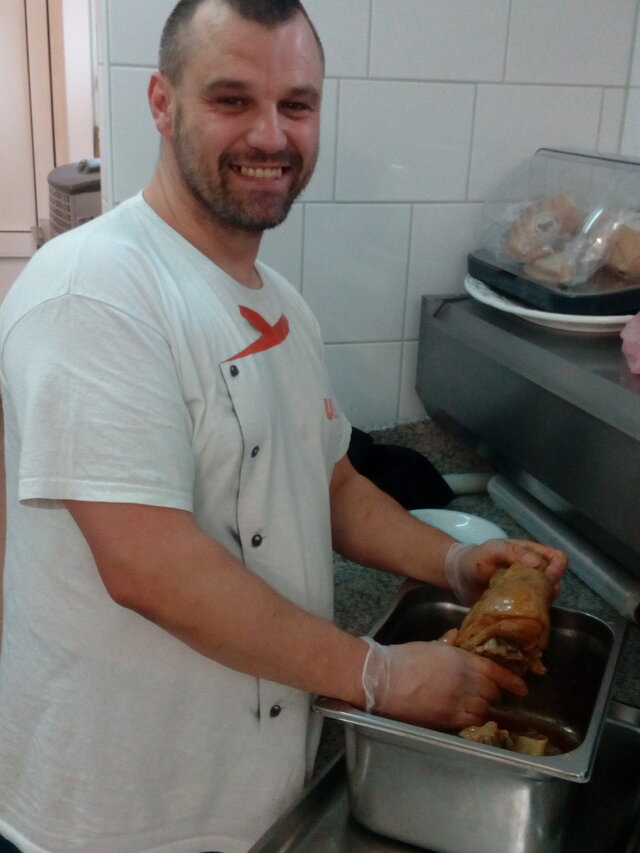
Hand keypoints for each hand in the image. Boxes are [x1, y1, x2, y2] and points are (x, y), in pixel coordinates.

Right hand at [360, 636, 526, 729]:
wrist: (384, 680)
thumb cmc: (404, 659)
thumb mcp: (428, 646)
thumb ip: (447, 644)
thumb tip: (457, 637)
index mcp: (461, 659)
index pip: (495, 671)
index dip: (511, 681)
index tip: (521, 688)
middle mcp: (465, 681)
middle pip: (491, 692)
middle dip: (493, 693)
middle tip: (489, 693)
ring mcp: (457, 701)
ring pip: (484, 709)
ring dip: (484, 707)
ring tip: (478, 705)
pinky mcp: (448, 719)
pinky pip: (471, 721)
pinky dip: (474, 719)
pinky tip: (468, 716)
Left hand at [444, 538, 566, 604]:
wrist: (458, 577)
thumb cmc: (474, 559)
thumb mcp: (490, 550)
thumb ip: (512, 552)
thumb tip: (537, 563)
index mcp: (530, 553)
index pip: (558, 558)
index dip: (557, 569)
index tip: (545, 579)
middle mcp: (533, 572)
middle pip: (556, 581)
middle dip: (548, 589)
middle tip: (529, 595)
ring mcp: (527, 590)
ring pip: (546, 598)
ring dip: (539, 603)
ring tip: (522, 605)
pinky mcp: (519, 606)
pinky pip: (534, 611)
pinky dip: (531, 613)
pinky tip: (519, 615)